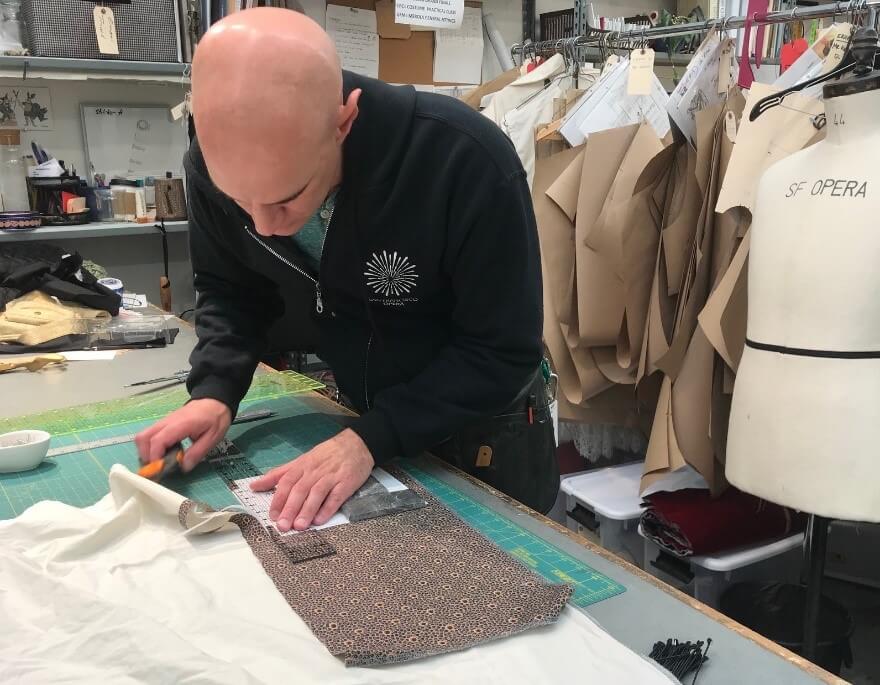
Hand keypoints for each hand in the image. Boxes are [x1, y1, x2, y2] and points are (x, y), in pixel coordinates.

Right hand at [135, 398, 231, 470]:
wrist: (214, 400)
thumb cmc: (214, 417)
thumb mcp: (212, 437)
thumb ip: (197, 453)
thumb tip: (184, 467)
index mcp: (180, 425)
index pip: (158, 441)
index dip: (155, 458)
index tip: (161, 470)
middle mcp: (166, 422)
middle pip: (143, 438)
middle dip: (146, 456)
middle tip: (159, 466)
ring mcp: (163, 422)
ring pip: (143, 436)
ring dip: (147, 452)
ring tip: (162, 461)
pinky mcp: (163, 424)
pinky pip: (150, 435)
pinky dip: (151, 446)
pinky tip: (165, 452)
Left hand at [250, 428, 373, 531]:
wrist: (357, 444)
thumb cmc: (327, 455)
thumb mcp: (302, 460)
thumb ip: (279, 474)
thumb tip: (255, 485)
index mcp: (303, 465)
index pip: (287, 482)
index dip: (279, 499)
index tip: (272, 515)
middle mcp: (315, 471)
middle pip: (300, 490)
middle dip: (290, 508)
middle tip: (283, 525)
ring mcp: (332, 477)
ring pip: (316, 493)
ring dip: (307, 510)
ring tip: (299, 526)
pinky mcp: (346, 483)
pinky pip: (336, 497)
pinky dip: (328, 508)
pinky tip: (320, 520)